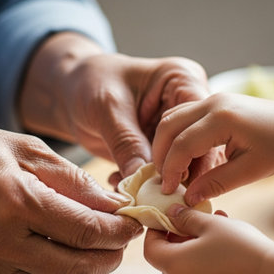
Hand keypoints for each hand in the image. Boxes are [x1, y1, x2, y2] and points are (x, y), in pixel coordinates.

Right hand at [0, 123, 141, 273]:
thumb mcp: (30, 151)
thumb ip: (76, 182)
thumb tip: (115, 207)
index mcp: (14, 202)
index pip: (86, 231)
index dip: (120, 231)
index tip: (134, 223)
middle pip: (78, 269)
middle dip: (112, 257)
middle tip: (122, 238)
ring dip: (91, 271)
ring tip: (99, 247)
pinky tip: (68, 253)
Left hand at [19, 33, 221, 181]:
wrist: (72, 93)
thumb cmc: (90, 83)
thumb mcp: (108, 109)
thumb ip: (127, 143)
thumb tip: (142, 179)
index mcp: (182, 80)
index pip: (201, 119)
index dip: (194, 151)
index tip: (176, 179)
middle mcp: (186, 104)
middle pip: (200, 145)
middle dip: (178, 173)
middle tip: (156, 194)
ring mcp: (176, 128)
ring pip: (183, 163)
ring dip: (159, 182)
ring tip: (133, 190)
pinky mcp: (162, 147)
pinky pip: (163, 171)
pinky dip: (144, 183)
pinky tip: (121, 182)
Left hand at [144, 204, 273, 273]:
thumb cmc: (238, 247)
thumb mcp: (209, 225)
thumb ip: (185, 217)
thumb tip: (170, 213)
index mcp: (174, 265)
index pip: (151, 249)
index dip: (155, 232)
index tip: (166, 218)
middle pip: (169, 259)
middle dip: (178, 237)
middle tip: (193, 219)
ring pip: (188, 267)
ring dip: (195, 247)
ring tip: (216, 225)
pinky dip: (206, 261)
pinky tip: (227, 246)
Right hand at [153, 93, 273, 204]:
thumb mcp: (250, 171)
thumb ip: (216, 183)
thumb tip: (188, 197)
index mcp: (223, 119)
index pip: (182, 144)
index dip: (170, 169)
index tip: (167, 190)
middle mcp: (212, 103)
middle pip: (168, 126)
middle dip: (160, 155)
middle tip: (163, 179)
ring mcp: (212, 99)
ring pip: (172, 118)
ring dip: (165, 144)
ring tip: (171, 169)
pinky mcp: (213, 102)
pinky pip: (183, 116)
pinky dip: (175, 135)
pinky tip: (182, 155)